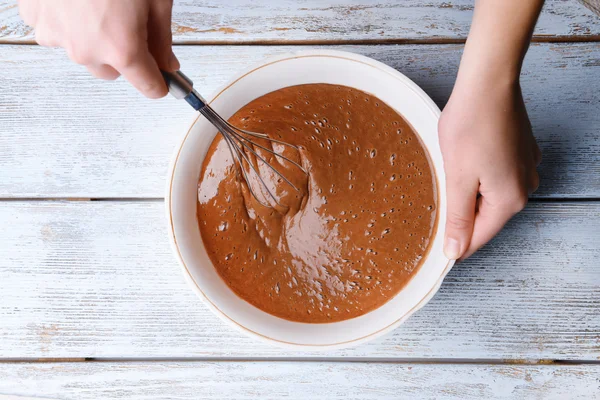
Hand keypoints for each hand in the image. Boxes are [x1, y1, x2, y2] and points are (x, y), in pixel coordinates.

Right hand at [19, 0, 178, 97]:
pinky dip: (68, 20)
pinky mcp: (35, 16)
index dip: (160, 81)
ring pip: (83, 52)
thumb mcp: (156, 0)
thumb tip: (167, 64)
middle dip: (124, 55)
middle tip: (131, 23)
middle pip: (112, 72)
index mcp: (123, 48)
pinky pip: (57, 31)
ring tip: (101, 3)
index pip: (149, 87)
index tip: (163, 77)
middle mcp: (87, 50)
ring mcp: (57, 34)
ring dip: (94, 37)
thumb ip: (162, 39)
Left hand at [439, 78, 540, 259]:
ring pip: (489, 196)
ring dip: (468, 192)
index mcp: (509, 200)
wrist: (488, 83)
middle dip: (460, 213)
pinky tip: (466, 160)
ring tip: (451, 172)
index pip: (478, 237)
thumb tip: (455, 251)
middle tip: (437, 196)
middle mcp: (524, 187)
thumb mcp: (458, 179)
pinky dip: (479, 175)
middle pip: (485, 217)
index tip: (435, 248)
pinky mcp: (520, 152)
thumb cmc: (471, 126)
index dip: (455, 243)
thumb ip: (458, 218)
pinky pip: (496, 176)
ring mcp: (525, 168)